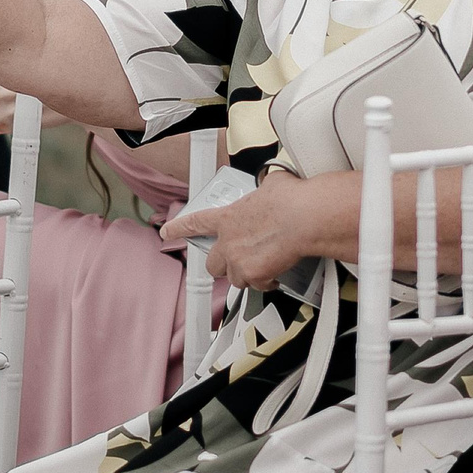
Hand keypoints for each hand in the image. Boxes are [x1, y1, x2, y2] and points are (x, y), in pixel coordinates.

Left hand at [164, 171, 310, 290]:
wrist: (304, 218)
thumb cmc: (291, 200)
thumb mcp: (271, 186)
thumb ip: (263, 190)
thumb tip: (273, 187)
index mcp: (228, 217)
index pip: (194, 223)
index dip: (178, 228)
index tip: (167, 232)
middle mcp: (228, 242)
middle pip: (212, 263)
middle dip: (222, 263)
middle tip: (237, 259)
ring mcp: (239, 261)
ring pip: (235, 278)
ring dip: (246, 274)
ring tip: (263, 265)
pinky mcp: (254, 275)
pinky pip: (257, 286)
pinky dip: (266, 282)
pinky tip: (276, 273)